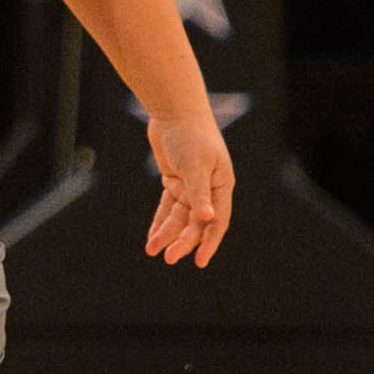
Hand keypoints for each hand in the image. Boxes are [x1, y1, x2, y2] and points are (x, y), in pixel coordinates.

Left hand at [144, 107, 234, 267]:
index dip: (210, 242)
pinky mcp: (175, 182)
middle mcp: (208, 190)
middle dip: (183, 241)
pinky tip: (152, 238)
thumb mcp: (196, 165)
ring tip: (152, 250)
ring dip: (167, 234)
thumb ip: (199, 194)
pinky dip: (160, 222)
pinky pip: (168, 208)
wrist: (174, 111)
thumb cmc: (191, 136)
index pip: (218, 221)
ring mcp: (191, 187)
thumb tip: (208, 219)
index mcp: (222, 186)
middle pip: (196, 223)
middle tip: (168, 258)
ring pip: (180, 218)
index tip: (200, 262)